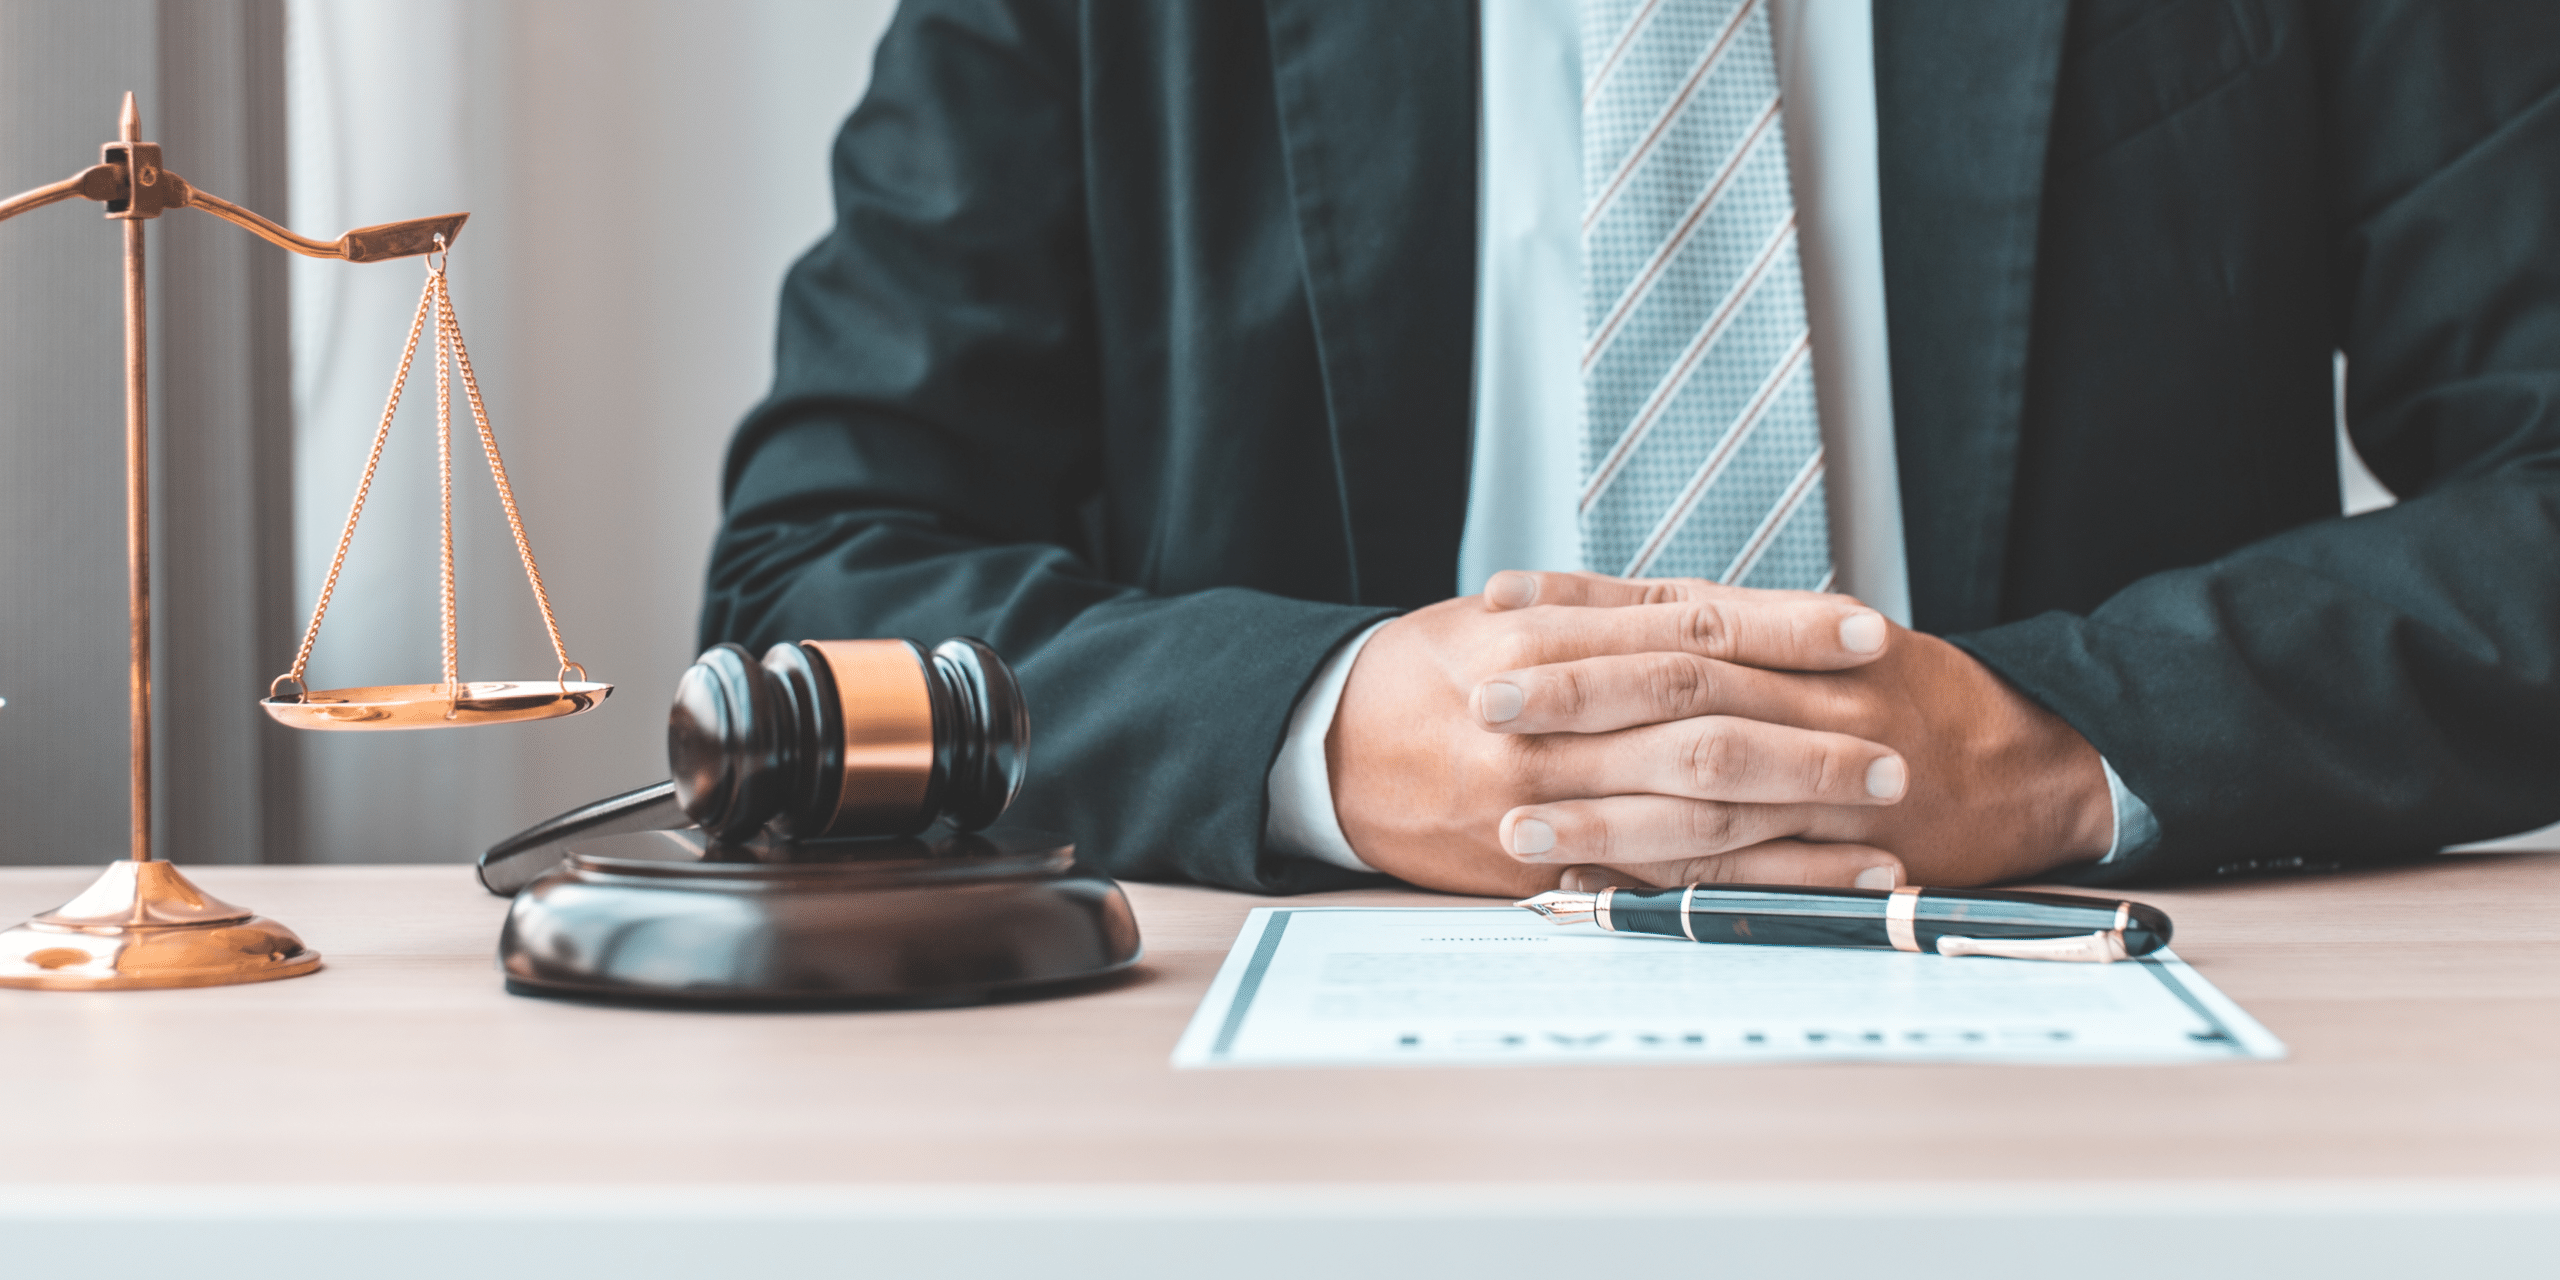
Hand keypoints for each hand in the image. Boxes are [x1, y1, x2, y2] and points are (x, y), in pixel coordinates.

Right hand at [1326, 576, 1907, 896]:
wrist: (1327, 751)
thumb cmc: (1431, 672)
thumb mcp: (1507, 616)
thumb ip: (1612, 612)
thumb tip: (1727, 610)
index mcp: (1543, 639)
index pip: (1686, 627)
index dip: (1782, 628)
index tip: (1866, 630)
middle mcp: (1545, 721)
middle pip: (1701, 725)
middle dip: (1808, 740)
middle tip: (1895, 750)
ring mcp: (1543, 800)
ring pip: (1688, 814)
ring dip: (1796, 826)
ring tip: (1883, 826)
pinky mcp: (1542, 866)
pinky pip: (1658, 881)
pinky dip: (1746, 885)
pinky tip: (1817, 885)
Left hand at [1475, 572, 2114, 890]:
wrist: (2039, 762)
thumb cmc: (1919, 698)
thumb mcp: (1832, 639)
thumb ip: (1734, 629)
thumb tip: (1609, 614)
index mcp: (1800, 635)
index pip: (1674, 608)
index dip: (1582, 607)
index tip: (1495, 607)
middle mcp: (1812, 692)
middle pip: (1677, 683)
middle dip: (1574, 693)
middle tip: (1483, 702)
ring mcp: (1831, 773)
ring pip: (1702, 785)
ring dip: (1602, 809)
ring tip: (1512, 822)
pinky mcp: (1847, 851)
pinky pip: (1747, 867)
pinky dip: (1669, 879)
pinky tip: (1594, 889)